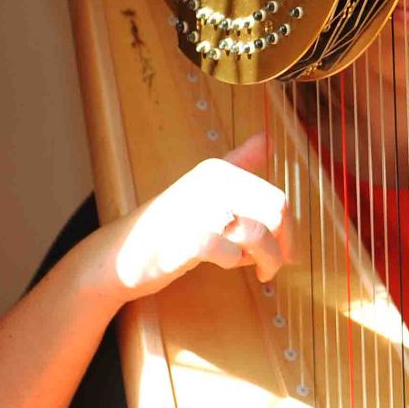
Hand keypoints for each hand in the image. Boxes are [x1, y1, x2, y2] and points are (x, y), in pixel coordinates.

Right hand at [88, 132, 291, 304]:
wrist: (120, 255)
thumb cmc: (169, 225)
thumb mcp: (204, 187)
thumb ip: (238, 163)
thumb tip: (268, 137)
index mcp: (220, 169)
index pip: (277, 198)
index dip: (288, 228)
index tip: (286, 247)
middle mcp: (212, 182)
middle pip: (275, 213)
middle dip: (283, 244)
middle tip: (276, 263)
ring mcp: (200, 209)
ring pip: (259, 235)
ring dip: (266, 259)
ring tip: (260, 270)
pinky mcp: (190, 239)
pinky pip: (233, 254)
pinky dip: (236, 264)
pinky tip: (228, 264)